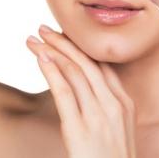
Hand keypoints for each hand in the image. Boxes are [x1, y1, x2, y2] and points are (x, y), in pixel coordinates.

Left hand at [26, 24, 136, 157]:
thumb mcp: (116, 130)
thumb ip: (103, 107)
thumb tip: (83, 90)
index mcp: (125, 103)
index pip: (101, 65)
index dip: (80, 47)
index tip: (63, 35)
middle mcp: (114, 105)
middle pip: (87, 62)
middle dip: (63, 42)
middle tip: (43, 29)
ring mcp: (99, 116)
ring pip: (74, 71)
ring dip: (52, 51)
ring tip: (33, 40)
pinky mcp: (81, 129)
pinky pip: (64, 92)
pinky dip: (51, 70)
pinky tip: (40, 58)